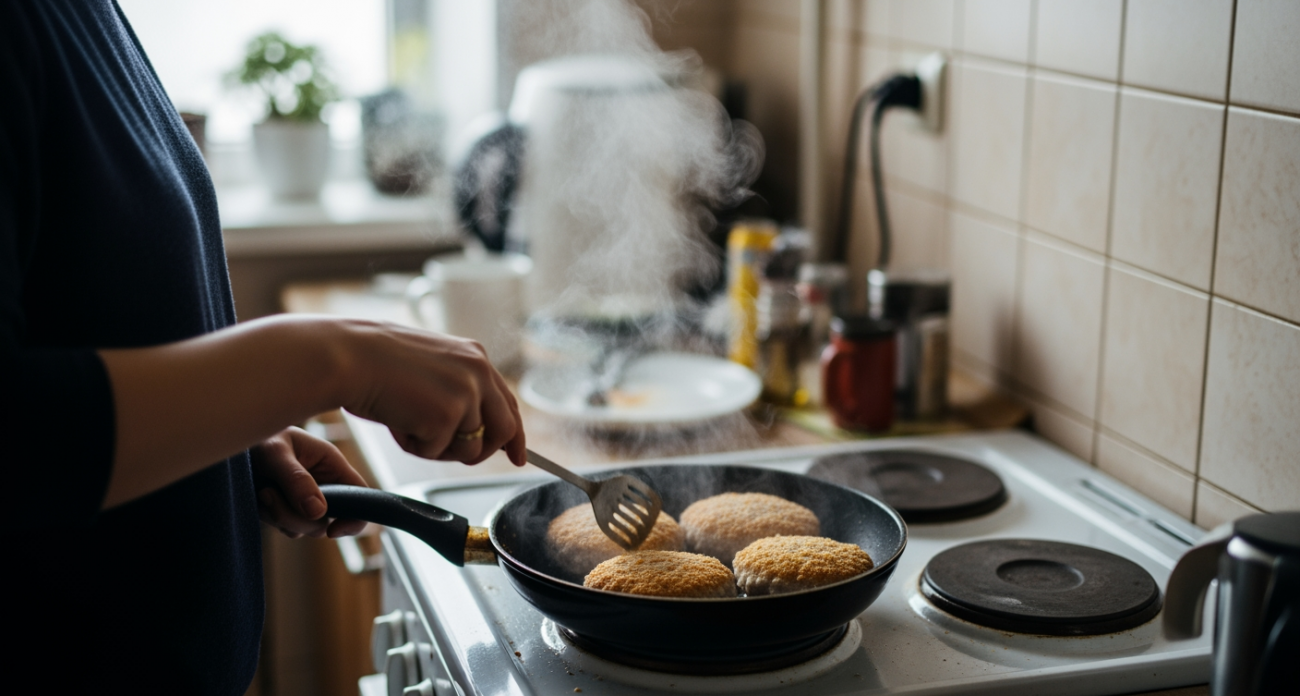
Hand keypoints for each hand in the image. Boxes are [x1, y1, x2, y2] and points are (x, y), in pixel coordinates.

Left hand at [251, 426, 368, 538]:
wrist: (232, 438)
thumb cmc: (259, 437)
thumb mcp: (276, 453)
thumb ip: (297, 480)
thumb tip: (318, 513)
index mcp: (330, 465)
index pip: (358, 495)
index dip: (354, 517)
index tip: (333, 531)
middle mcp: (322, 484)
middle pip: (325, 519)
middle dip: (297, 517)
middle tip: (268, 496)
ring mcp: (304, 499)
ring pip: (304, 526)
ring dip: (279, 516)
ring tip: (261, 492)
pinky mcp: (286, 507)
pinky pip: (286, 527)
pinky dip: (270, 518)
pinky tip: (258, 498)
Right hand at [338, 321, 525, 465]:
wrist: (348, 356)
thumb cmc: (376, 362)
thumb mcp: (433, 366)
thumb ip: (460, 389)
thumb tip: (478, 427)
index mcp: (476, 357)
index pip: (508, 403)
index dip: (515, 434)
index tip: (518, 456)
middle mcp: (479, 373)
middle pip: (505, 430)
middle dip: (485, 452)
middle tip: (457, 456)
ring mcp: (465, 394)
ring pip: (470, 448)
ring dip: (439, 448)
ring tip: (409, 423)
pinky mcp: (446, 416)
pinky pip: (436, 452)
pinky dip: (414, 447)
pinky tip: (397, 421)